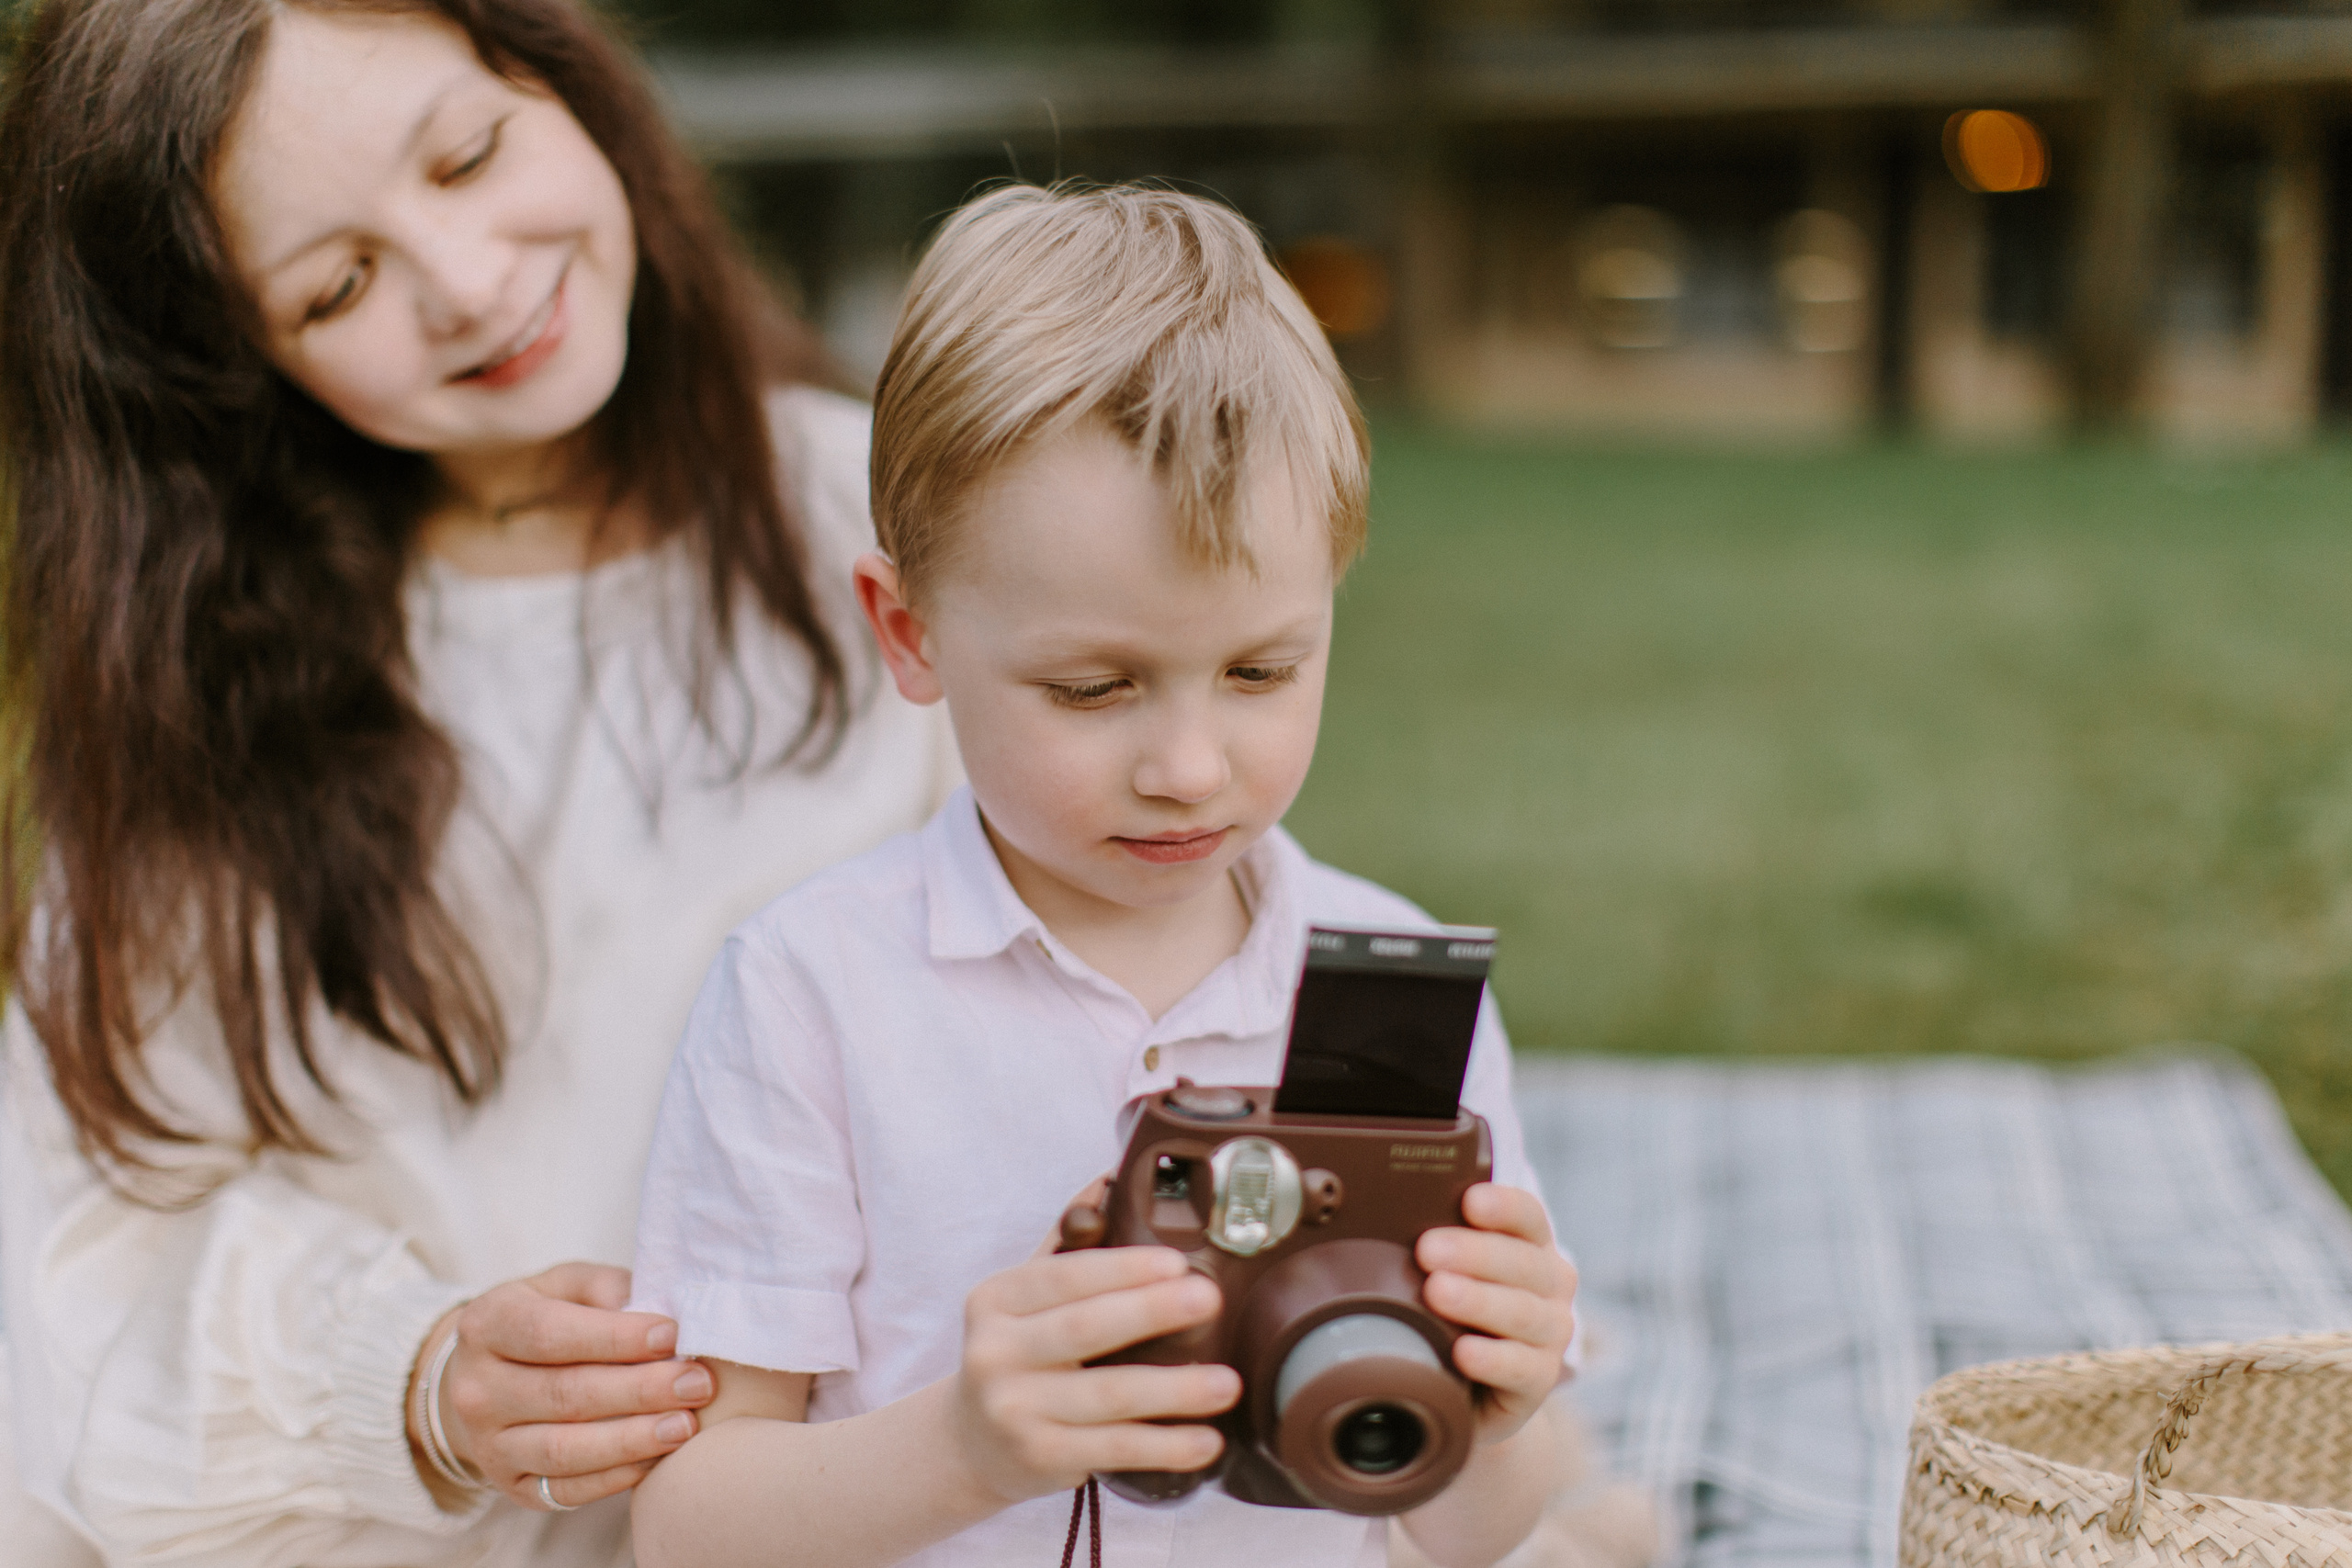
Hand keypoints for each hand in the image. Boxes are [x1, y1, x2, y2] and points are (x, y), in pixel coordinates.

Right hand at [409, 1263, 715, 1510]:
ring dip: (632, 1440)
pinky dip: (615, 1477)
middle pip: (565, 1394)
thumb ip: (606, 1289)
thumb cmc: (542, 1319)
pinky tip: (657, 1458)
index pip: (549, 1334)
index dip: (615, 1337)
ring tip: (686, 1425)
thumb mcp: (565, 1285)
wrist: (482, 1378)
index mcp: (487, 1325)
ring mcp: (489, 1444)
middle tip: (696, 1383)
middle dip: (639, 1390)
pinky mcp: (511, 1485)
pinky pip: (566, 1490)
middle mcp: (477, 1389)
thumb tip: (654, 1312)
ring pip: (565, 1449)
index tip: (671, 1335)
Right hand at [952, 1219, 1239, 1504]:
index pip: (1062, 1276)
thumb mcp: (1023, 1300)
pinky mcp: (1038, 1459)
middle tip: (1209, 1300)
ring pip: (1106, 1396)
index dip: (1121, 1268)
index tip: (1176, 1262)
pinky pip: (1112, 1450)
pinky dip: (1164, 1447)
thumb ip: (1065, 1245)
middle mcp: (995, 1353)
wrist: (970, 1445)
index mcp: (996, 1300)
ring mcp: (1014, 1411)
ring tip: (1227, 1383)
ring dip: (1173, 1390)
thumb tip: (1110, 1180)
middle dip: (1150, 1312)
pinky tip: (1206, 1441)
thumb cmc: (1017, 1356)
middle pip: (1083, 1329)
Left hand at [1415, 1184, 1577, 1446]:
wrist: (1468, 1388)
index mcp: (1531, 1244)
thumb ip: (1431, 1240)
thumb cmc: (1449, 1311)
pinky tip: (1462, 1352)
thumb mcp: (1444, 1271)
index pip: (1527, 1216)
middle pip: (1522, 1261)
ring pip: (1522, 1312)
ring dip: (1478, 1301)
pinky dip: (1491, 1359)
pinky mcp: (1540, 1379)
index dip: (1502, 1206)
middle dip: (1474, 1253)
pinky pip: (1521, 1368)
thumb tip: (1377, 1208)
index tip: (1468, 1201)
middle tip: (1426, 1250)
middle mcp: (1551, 1284)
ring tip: (1437, 1292)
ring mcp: (1551, 1333)